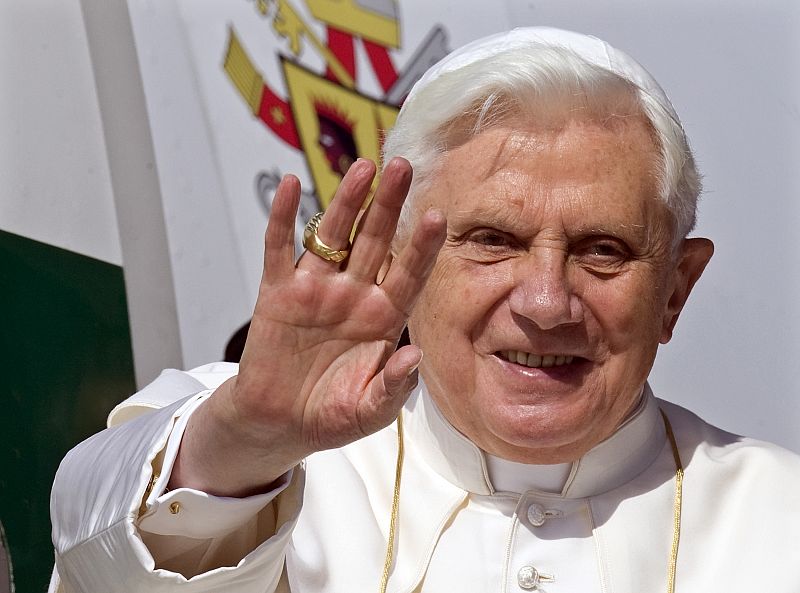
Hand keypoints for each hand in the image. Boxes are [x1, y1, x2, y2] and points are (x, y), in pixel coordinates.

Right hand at [171, 158, 445, 495]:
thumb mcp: (370, 411)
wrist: (281, 423)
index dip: (422, 247)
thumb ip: (393, 387)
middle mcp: (354, 294)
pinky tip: (288, 185)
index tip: (437, 217)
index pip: (409, 274)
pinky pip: (279, 249)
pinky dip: (281, 217)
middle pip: (375, 241)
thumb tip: (414, 356)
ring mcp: (316, 289)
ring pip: (333, 236)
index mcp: (383, 318)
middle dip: (389, 205)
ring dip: (346, 202)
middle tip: (403, 167)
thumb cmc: (332, 415)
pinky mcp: (278, 293)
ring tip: (362, 168)